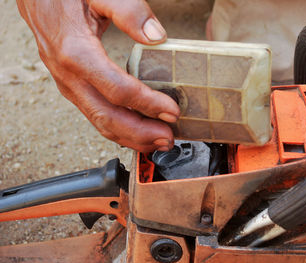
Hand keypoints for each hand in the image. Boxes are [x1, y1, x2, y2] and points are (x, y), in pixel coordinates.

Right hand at [16, 0, 179, 151]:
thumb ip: (128, 10)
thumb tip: (156, 36)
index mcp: (76, 53)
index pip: (118, 90)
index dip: (148, 104)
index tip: (172, 112)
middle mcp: (69, 76)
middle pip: (107, 116)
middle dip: (140, 133)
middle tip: (167, 139)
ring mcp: (68, 85)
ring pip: (99, 121)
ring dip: (130, 136)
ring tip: (156, 142)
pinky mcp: (72, 87)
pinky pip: (95, 114)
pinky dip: (118, 128)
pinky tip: (136, 131)